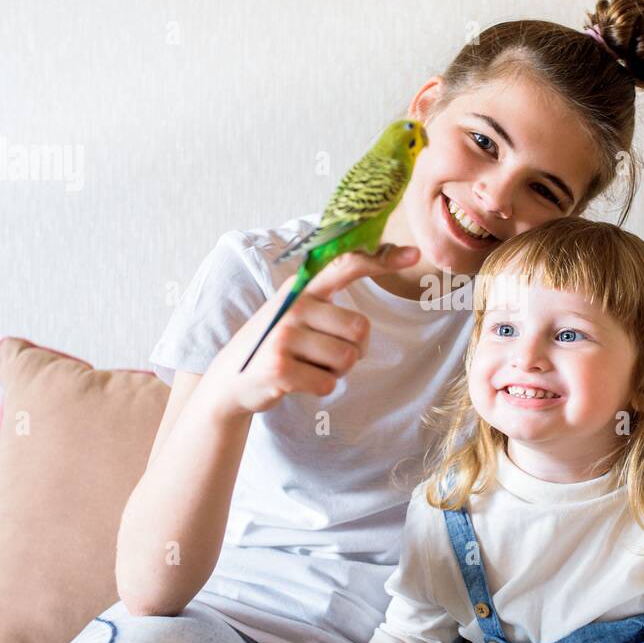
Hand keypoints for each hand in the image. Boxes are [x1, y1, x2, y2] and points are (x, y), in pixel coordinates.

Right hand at [199, 243, 419, 418]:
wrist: (230, 380)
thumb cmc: (277, 345)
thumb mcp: (295, 312)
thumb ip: (326, 297)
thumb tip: (372, 268)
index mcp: (302, 290)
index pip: (345, 266)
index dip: (380, 259)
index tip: (413, 254)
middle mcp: (294, 307)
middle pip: (360, 329)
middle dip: (355, 350)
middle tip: (329, 354)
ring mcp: (284, 336)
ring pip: (347, 358)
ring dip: (336, 371)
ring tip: (309, 366)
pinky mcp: (280, 368)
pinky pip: (328, 383)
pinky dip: (321, 388)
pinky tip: (298, 381)